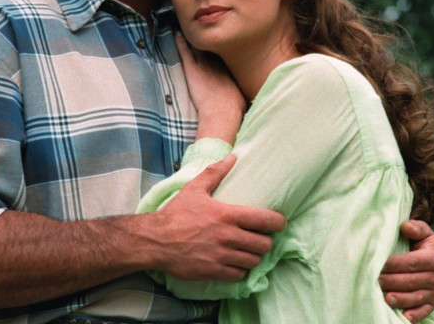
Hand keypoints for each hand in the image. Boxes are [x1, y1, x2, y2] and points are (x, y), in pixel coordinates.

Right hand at [152, 154, 285, 279]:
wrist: (155, 240)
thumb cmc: (175, 214)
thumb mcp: (194, 189)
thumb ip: (215, 172)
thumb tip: (232, 157)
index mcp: (227, 215)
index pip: (265, 220)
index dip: (278, 222)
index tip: (279, 223)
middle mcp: (228, 236)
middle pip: (264, 244)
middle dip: (266, 242)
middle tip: (260, 238)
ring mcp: (221, 256)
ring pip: (253, 261)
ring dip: (254, 256)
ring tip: (249, 251)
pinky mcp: (213, 271)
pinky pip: (239, 275)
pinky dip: (240, 270)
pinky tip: (235, 263)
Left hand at [175, 33, 244, 143]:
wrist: (222, 112)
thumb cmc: (234, 108)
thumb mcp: (242, 97)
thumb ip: (241, 92)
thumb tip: (248, 97)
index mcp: (230, 68)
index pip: (224, 53)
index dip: (220, 46)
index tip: (218, 40)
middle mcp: (218, 62)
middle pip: (211, 46)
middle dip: (208, 38)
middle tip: (204, 28)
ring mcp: (205, 64)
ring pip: (197, 46)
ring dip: (192, 37)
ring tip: (188, 27)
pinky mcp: (192, 69)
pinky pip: (185, 52)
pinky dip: (180, 43)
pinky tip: (176, 34)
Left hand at [378, 220, 433, 321]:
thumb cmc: (424, 245)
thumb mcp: (424, 232)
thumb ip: (416, 228)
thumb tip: (405, 226)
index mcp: (432, 258)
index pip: (411, 263)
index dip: (394, 264)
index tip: (377, 264)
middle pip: (410, 281)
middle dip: (391, 281)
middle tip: (374, 280)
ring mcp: (433, 292)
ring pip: (415, 298)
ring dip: (400, 299)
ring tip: (384, 299)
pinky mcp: (430, 304)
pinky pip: (423, 312)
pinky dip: (413, 316)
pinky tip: (401, 317)